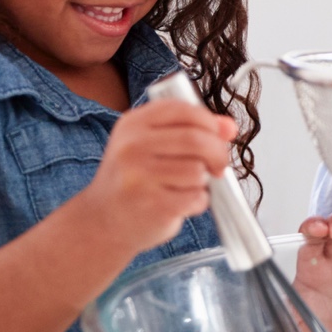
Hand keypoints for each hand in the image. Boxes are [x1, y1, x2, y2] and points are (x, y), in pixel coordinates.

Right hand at [79, 100, 236, 253]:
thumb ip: (192, 130)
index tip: (219, 136)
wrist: (101, 222)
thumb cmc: (134, 180)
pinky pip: (195, 197)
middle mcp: (132, 146)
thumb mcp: (153, 145)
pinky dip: (197, 202)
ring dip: (202, 182)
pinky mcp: (151, 204)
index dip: (210, 122)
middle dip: (218, 153)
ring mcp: (139, 176)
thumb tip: (229, 127)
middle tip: (219, 166)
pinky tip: (179, 204)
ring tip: (184, 187)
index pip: (184, 110)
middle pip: (196, 139)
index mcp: (133, 124)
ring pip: (197, 170)